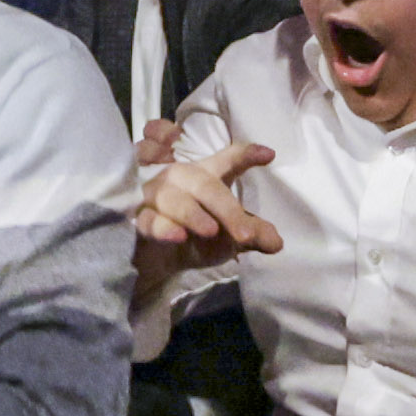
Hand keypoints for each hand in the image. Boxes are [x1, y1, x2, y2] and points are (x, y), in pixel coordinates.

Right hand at [128, 137, 282, 323]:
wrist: (159, 260)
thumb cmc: (196, 237)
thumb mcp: (228, 236)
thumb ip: (251, 234)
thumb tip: (277, 243)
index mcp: (206, 176)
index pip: (228, 160)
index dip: (245, 155)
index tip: (269, 155)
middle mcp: (180, 178)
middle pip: (203, 182)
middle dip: (226, 208)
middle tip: (246, 234)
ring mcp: (156, 195)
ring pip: (173, 198)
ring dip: (192, 214)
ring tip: (212, 230)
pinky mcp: (138, 217)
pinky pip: (148, 219)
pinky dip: (162, 226)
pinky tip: (177, 236)